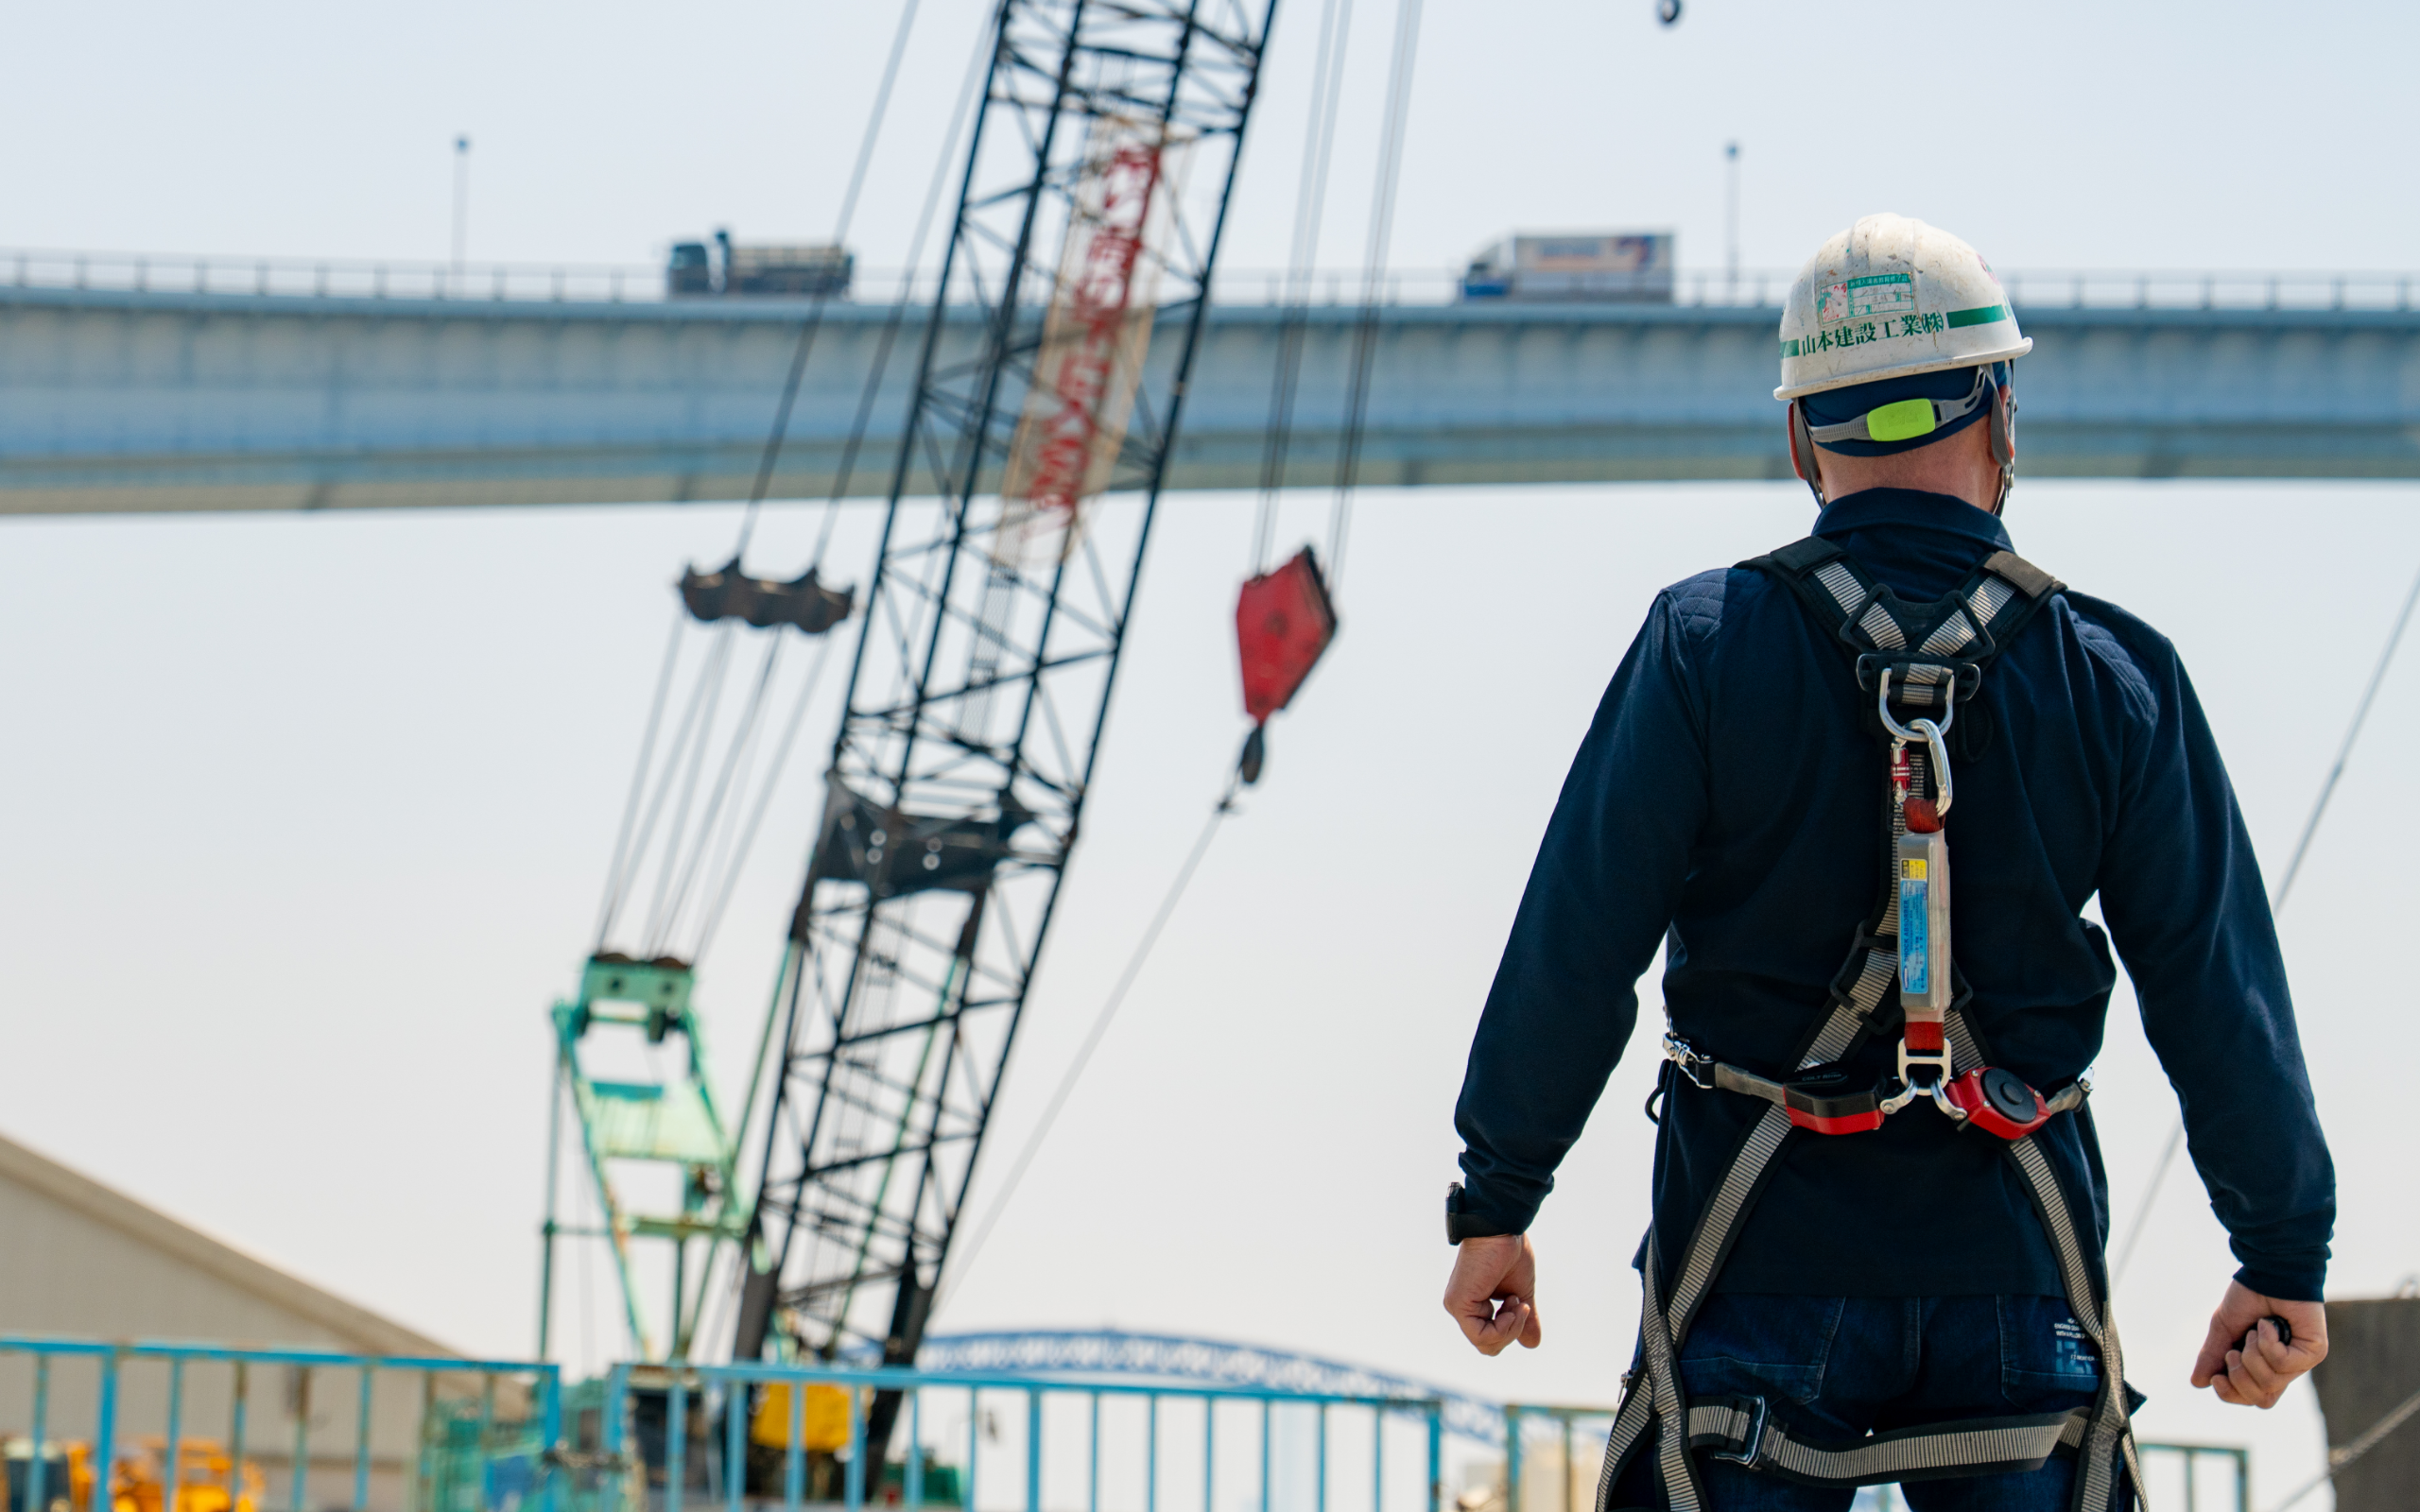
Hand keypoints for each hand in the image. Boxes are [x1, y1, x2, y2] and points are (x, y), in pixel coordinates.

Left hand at [1444, 1234, 1540, 1354]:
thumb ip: (1524, 1319)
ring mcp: (1458, 1307)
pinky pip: (1482, 1336)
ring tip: (1516, 1301)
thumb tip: (1532, 1344)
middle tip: (1521, 1305)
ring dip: (1511, 1327)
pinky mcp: (1458, 1305)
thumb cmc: (1509, 1252)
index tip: (1522, 1304)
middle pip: (1489, 1345)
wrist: (1502, 1229)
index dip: (1513, 1329)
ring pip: (1486, 1343)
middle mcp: (1463, 1308)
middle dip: (1512, 1331)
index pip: (1491, 1338)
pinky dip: (1503, 1327)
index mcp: (1475, 1305)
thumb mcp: (1521, 1292)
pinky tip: (1511, 1306)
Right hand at [2189, 1280, 2327, 1408]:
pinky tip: (2267, 1324)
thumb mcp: (2223, 1328)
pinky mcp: (2314, 1352)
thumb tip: (2198, 1383)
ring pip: (2271, 1382)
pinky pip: (2284, 1363)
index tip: (2217, 1376)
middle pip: (2262, 1400)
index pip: (2250, 1398)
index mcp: (2263, 1365)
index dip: (2231, 1394)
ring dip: (2253, 1354)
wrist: (2269, 1272)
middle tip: (2234, 1352)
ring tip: (2254, 1331)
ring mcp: (2301, 1362)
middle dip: (2240, 1377)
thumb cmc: (2249, 1297)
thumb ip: (2212, 1356)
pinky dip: (2268, 1343)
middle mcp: (2284, 1369)